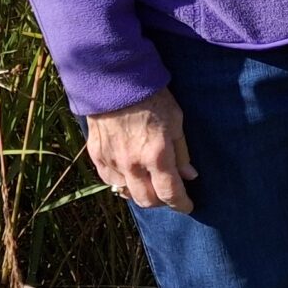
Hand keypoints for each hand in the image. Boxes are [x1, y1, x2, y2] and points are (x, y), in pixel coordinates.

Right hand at [86, 87, 196, 213]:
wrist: (115, 81)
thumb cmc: (152, 97)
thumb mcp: (176, 120)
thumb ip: (182, 151)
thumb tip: (190, 175)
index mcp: (157, 155)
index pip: (170, 194)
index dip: (181, 204)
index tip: (188, 206)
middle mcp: (133, 164)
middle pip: (147, 200)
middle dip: (162, 202)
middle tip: (170, 194)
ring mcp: (113, 161)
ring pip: (126, 193)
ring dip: (140, 193)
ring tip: (150, 185)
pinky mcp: (97, 155)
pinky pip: (109, 180)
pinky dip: (122, 183)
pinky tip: (130, 176)